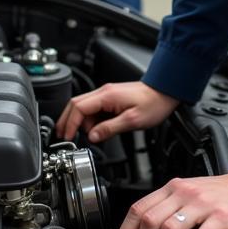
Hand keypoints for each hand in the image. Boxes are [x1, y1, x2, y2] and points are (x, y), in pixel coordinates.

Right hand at [56, 80, 179, 142]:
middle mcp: (103, 92)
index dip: (70, 123)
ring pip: (83, 106)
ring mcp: (106, 94)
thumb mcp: (132, 121)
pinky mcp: (111, 98)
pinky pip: (93, 108)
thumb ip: (109, 129)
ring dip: (79, 121)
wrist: (165, 92)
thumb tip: (92, 136)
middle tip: (62, 136)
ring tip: (82, 136)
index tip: (67, 137)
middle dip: (67, 120)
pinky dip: (89, 119)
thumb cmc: (153, 104)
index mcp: (106, 96)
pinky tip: (94, 129)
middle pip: (75, 104)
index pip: (79, 108)